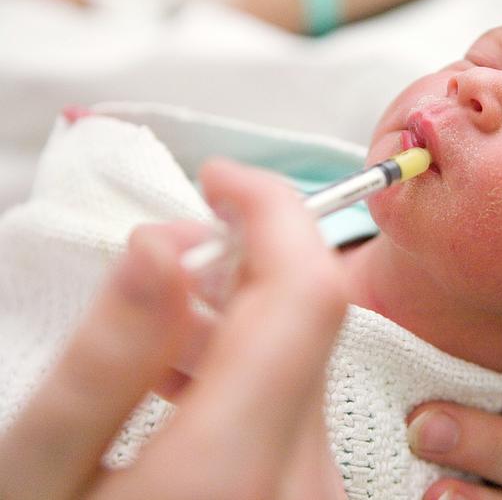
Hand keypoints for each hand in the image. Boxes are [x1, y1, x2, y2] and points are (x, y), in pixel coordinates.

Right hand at [0, 158, 347, 498]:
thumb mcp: (36, 478)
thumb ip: (104, 360)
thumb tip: (165, 244)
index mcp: (235, 464)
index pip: (308, 292)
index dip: (273, 211)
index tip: (219, 179)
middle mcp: (304, 479)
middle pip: (306, 320)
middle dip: (240, 260)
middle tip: (154, 260)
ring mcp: (320, 494)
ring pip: (303, 358)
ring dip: (237, 314)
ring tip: (148, 333)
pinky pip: (298, 405)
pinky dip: (246, 368)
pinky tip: (179, 384)